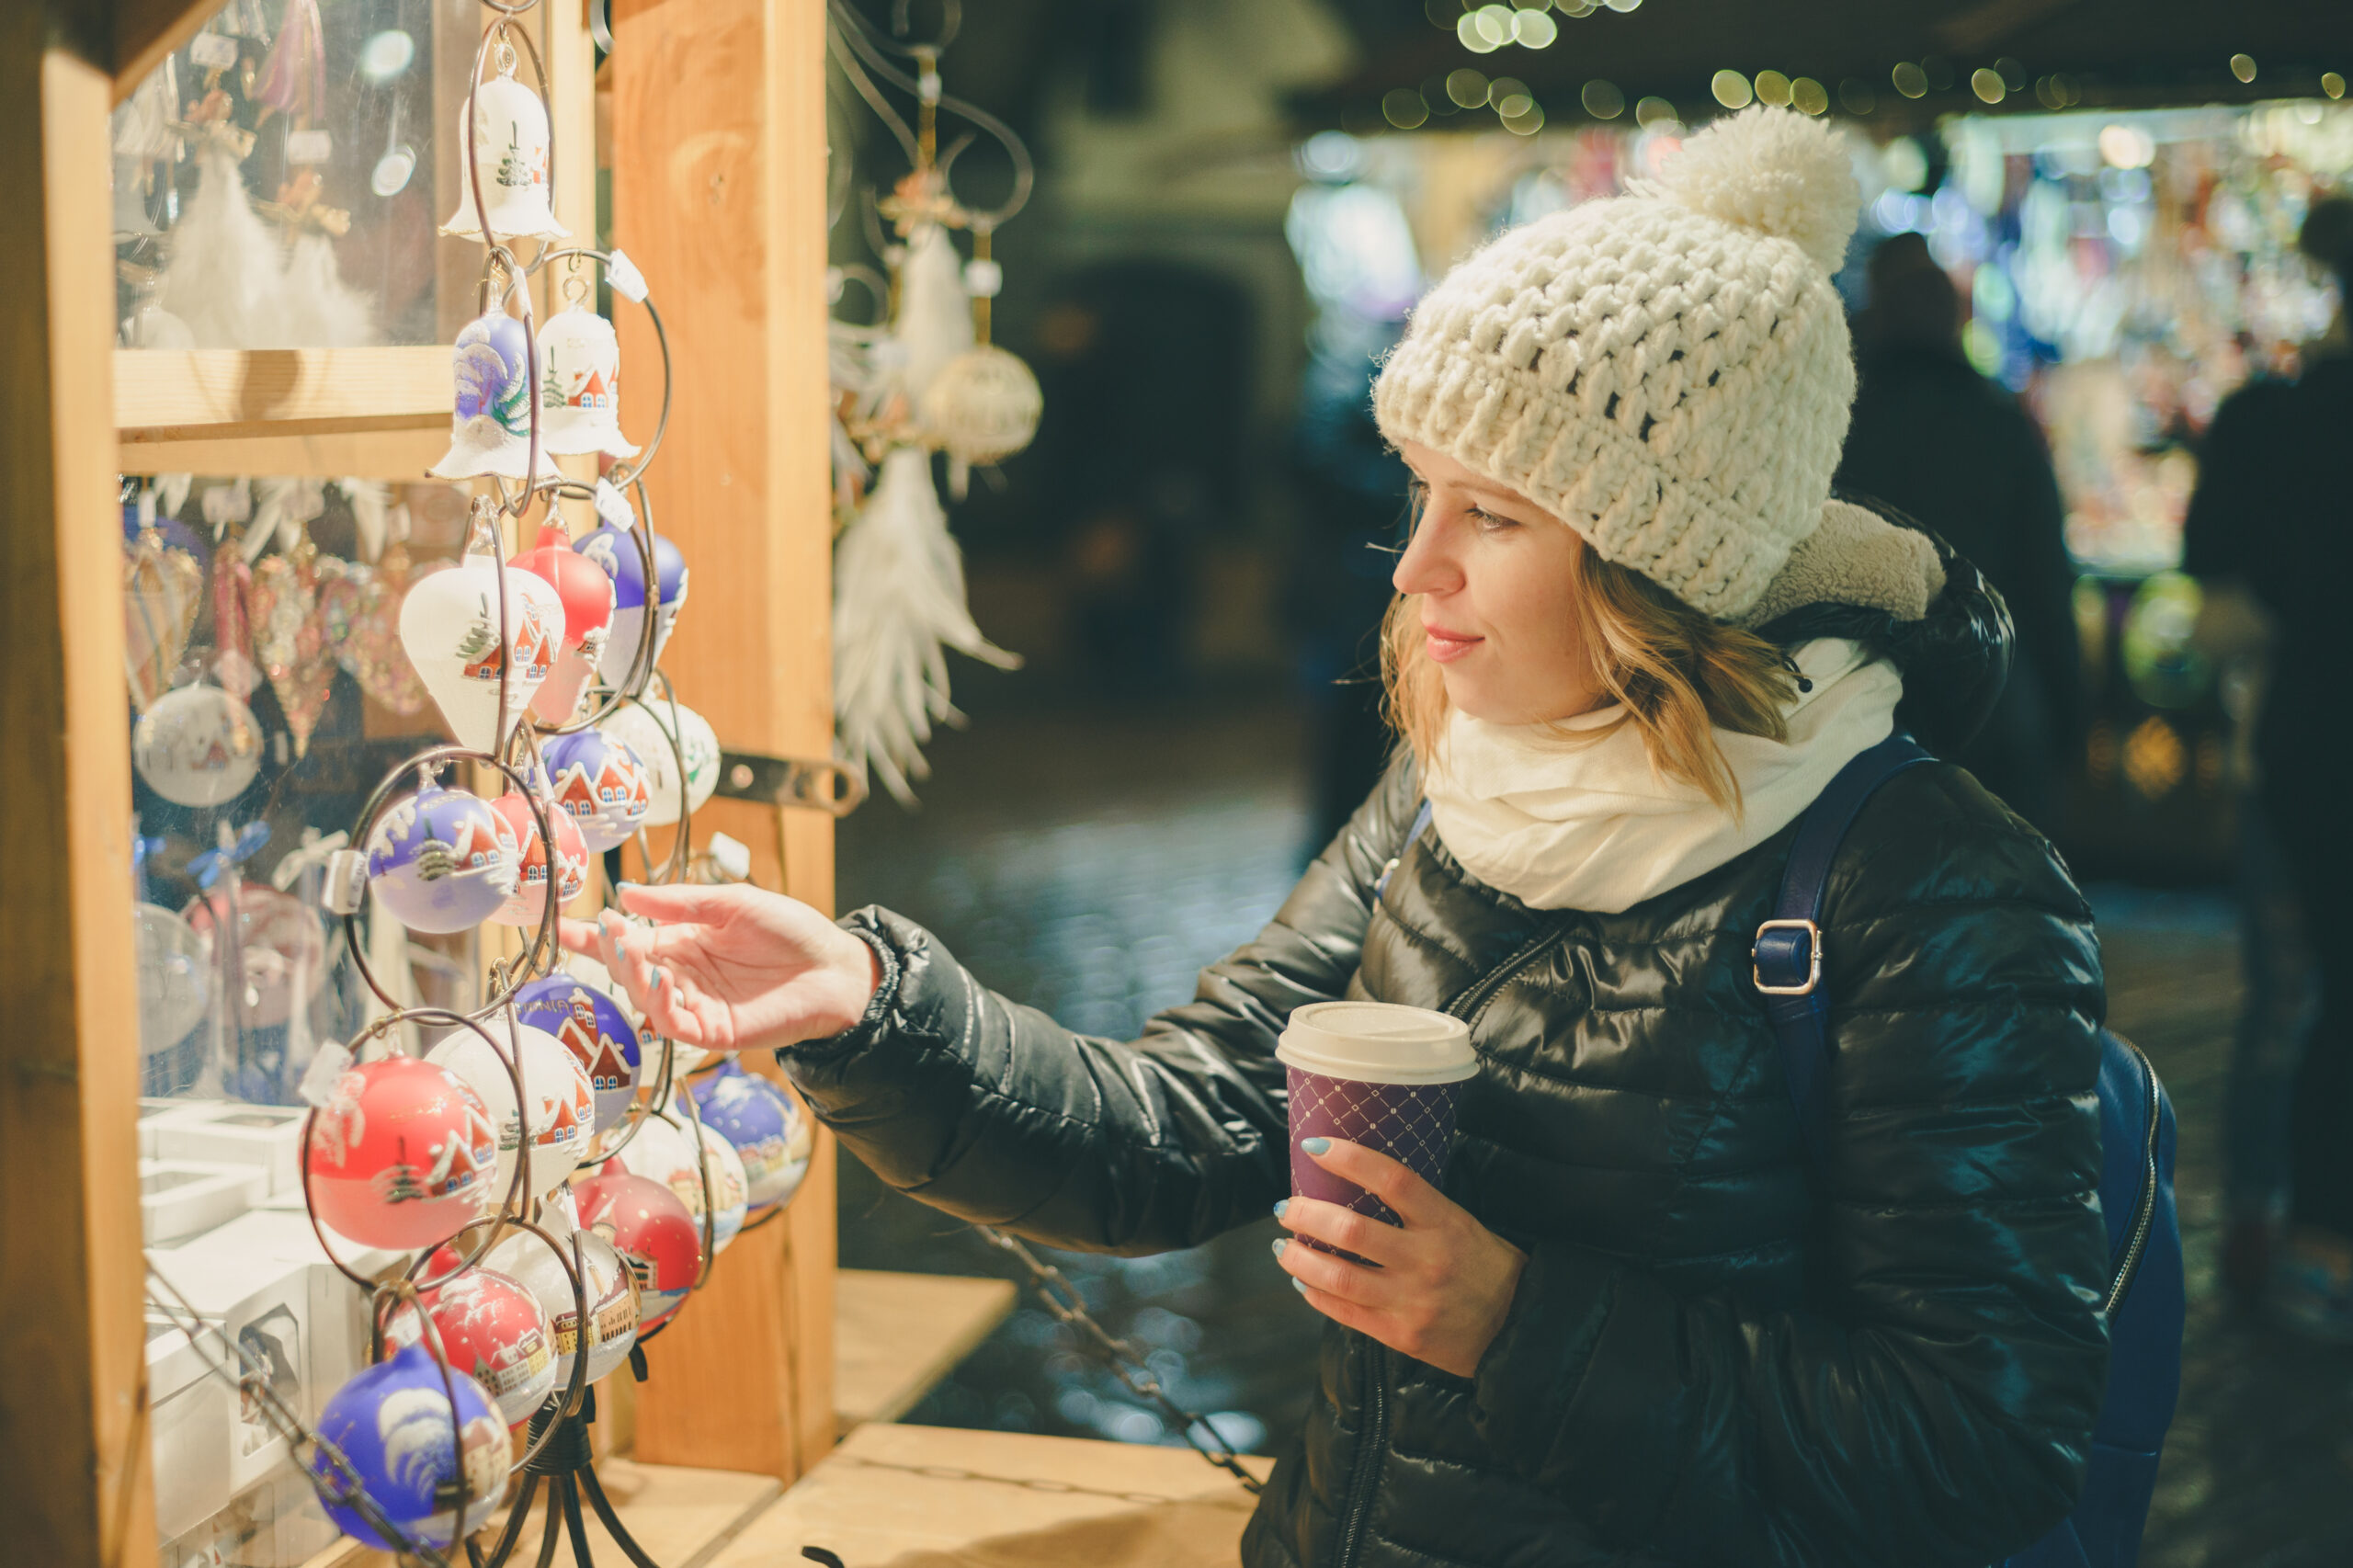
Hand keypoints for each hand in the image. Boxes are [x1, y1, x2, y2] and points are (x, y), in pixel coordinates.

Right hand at [557, 883, 880, 1053]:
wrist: (836, 967)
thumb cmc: (791, 931)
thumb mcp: (733, 903)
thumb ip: (681, 903)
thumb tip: (627, 893)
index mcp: (683, 941)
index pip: (630, 940)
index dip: (596, 935)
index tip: (563, 925)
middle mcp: (683, 975)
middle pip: (629, 969)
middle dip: (608, 951)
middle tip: (599, 931)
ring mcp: (696, 1004)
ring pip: (645, 998)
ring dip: (632, 975)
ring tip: (631, 948)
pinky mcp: (714, 1031)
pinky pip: (674, 1023)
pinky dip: (661, 1003)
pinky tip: (663, 978)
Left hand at [1273, 1139, 1525, 1378]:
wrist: (1515, 1329)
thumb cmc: (1484, 1266)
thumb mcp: (1461, 1223)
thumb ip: (1416, 1208)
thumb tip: (1356, 1182)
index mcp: (1445, 1223)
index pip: (1393, 1180)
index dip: (1350, 1159)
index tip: (1315, 1146)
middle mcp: (1427, 1260)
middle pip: (1352, 1230)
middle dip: (1307, 1215)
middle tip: (1286, 1207)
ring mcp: (1412, 1301)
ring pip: (1338, 1276)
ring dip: (1299, 1259)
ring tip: (1283, 1246)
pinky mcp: (1401, 1335)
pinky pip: (1345, 1313)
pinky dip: (1315, 1294)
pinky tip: (1302, 1282)